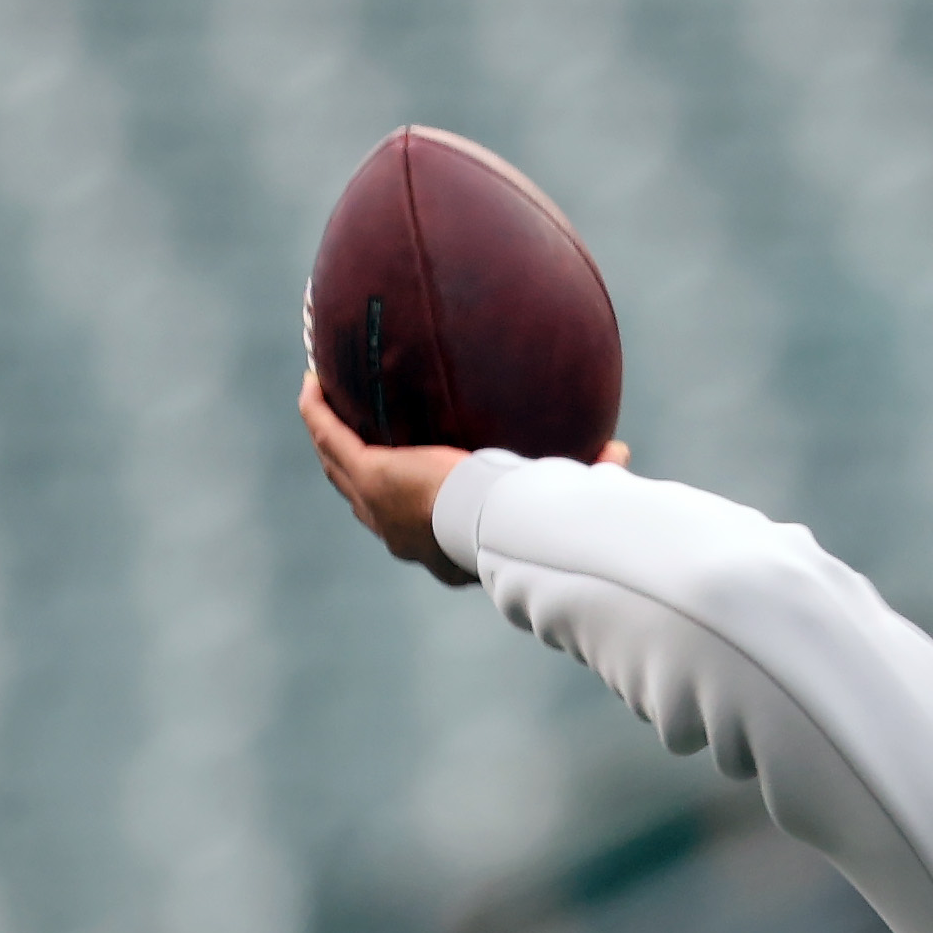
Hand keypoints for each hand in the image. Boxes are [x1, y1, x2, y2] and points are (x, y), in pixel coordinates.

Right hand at [299, 374, 627, 585]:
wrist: (498, 526)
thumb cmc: (532, 524)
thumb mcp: (556, 499)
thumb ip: (583, 475)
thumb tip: (617, 453)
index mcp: (444, 551)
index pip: (421, 534)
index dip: (414, 515)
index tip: (419, 493)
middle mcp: (404, 536)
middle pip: (369, 506)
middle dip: (358, 478)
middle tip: (352, 448)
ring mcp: (378, 507)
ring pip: (339, 471)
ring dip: (330, 441)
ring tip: (323, 408)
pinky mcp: (367, 474)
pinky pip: (330, 435)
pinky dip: (320, 410)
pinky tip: (314, 381)